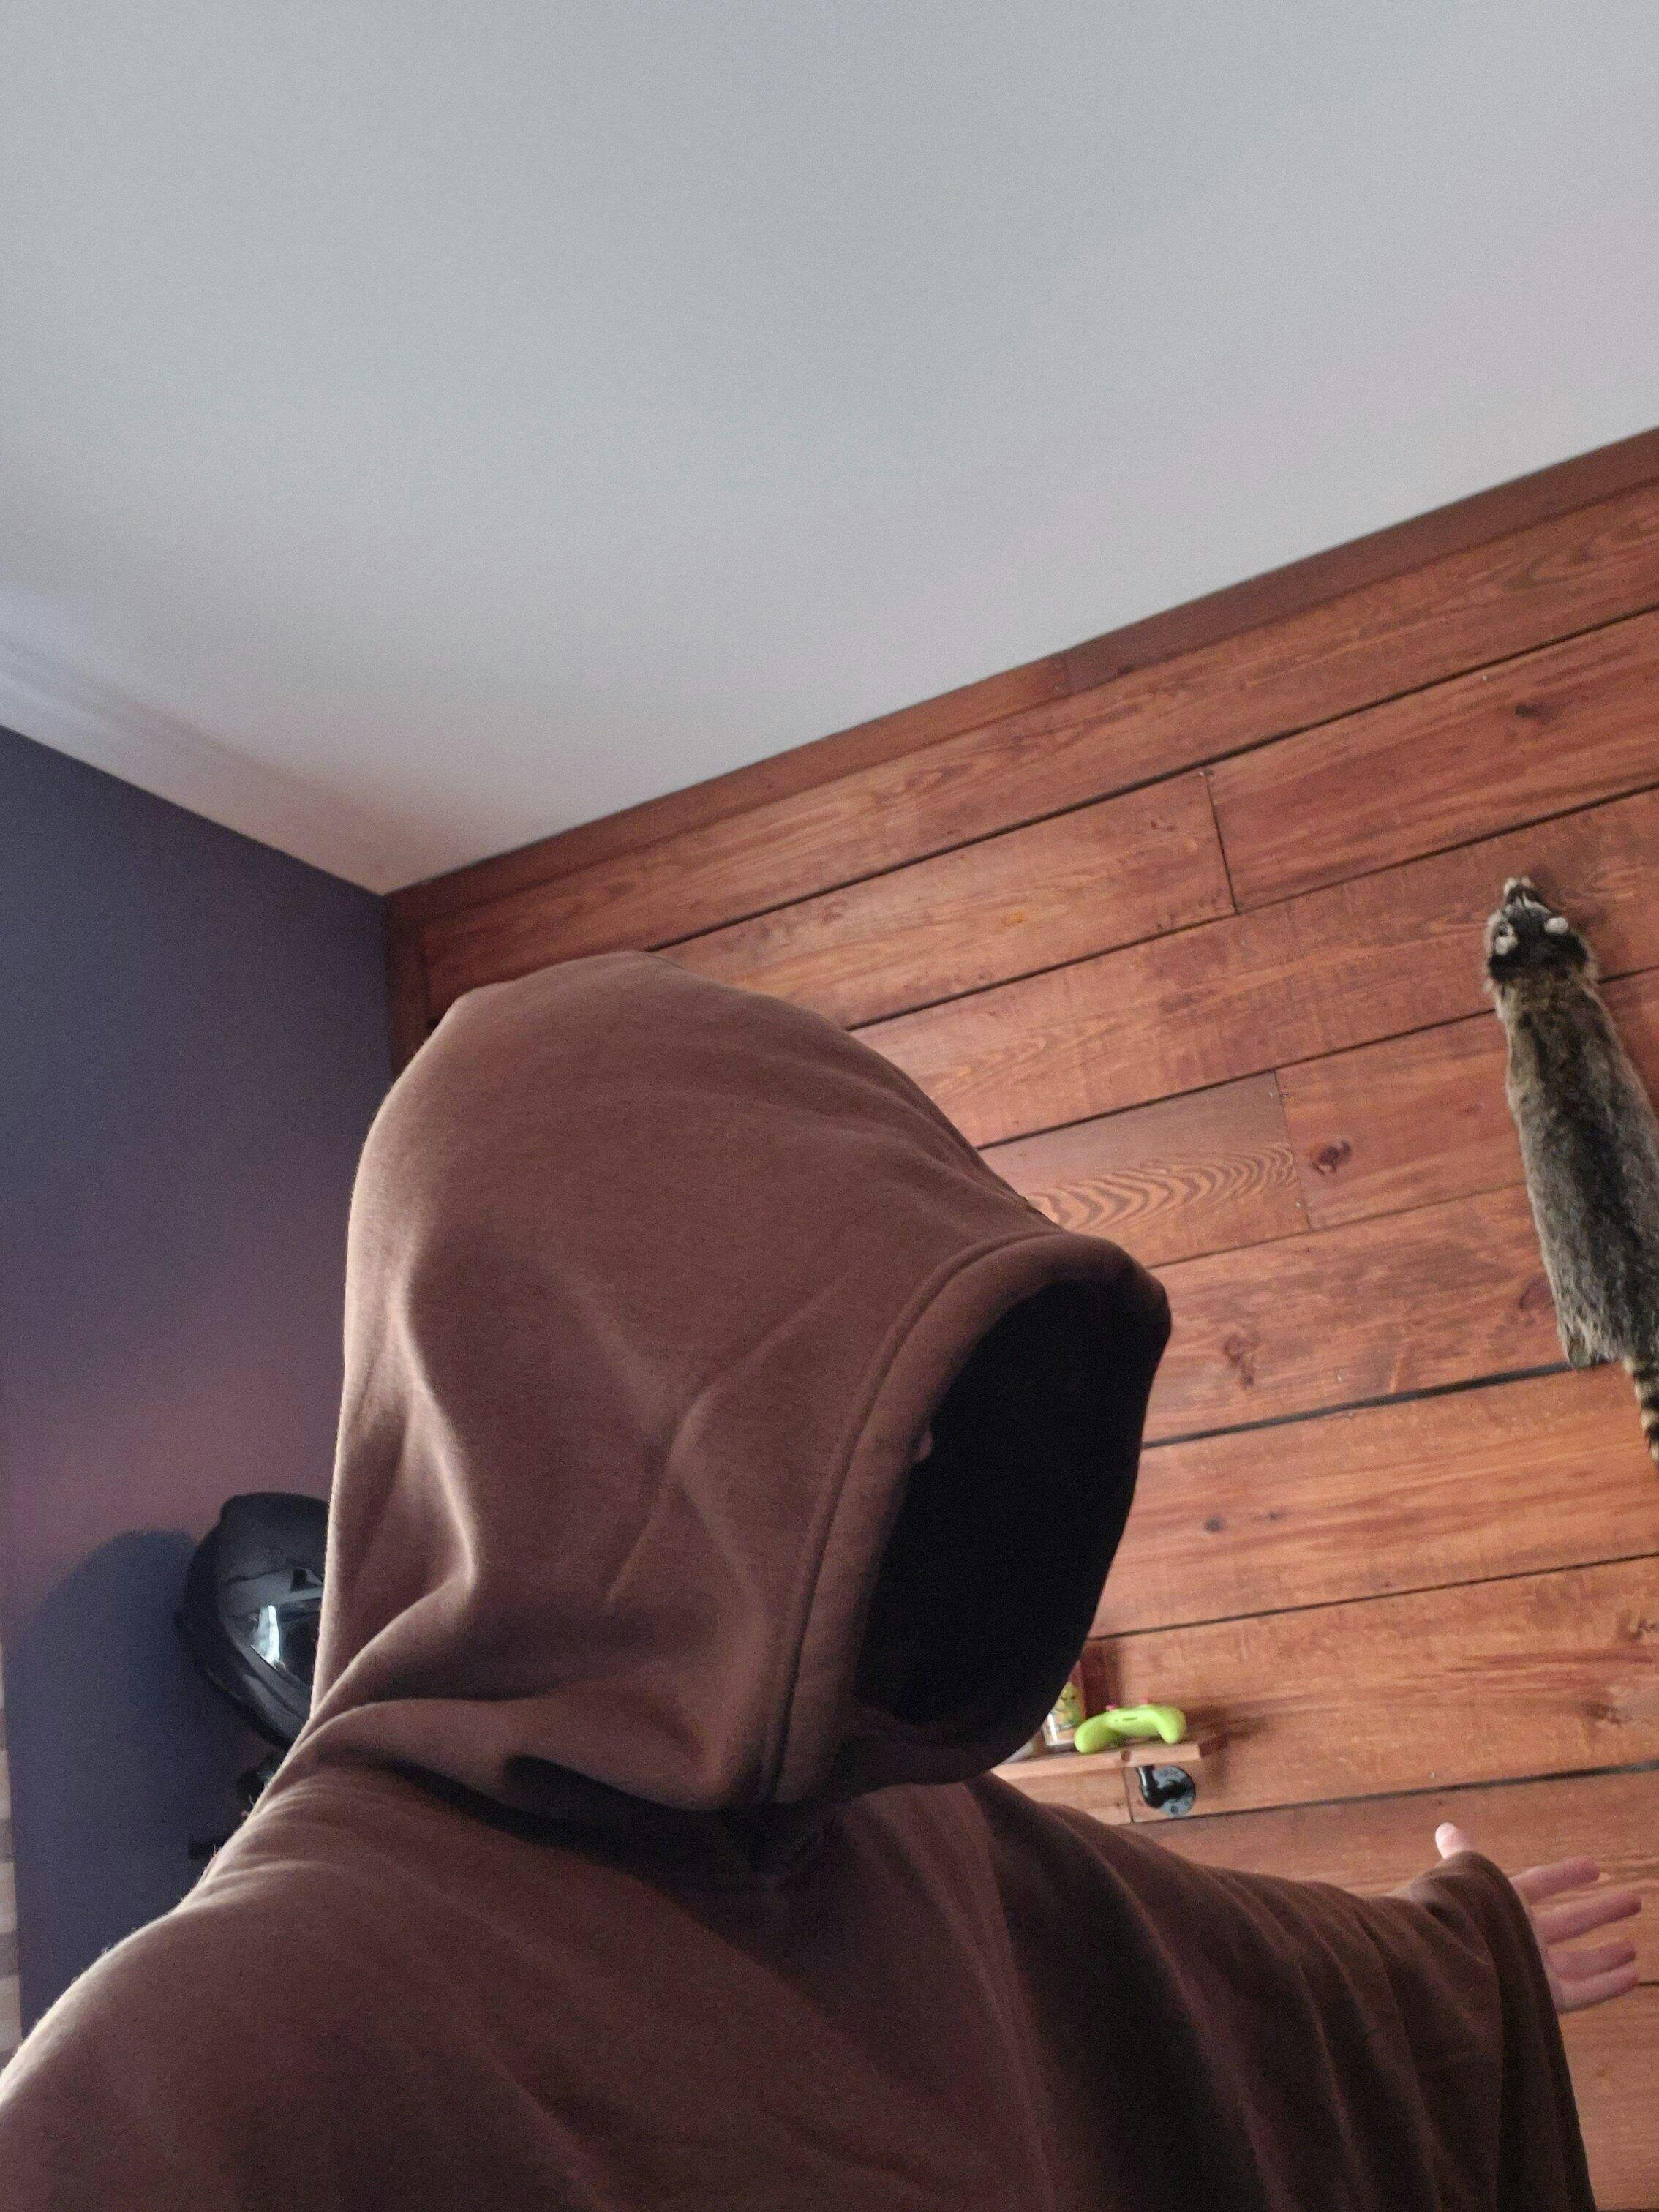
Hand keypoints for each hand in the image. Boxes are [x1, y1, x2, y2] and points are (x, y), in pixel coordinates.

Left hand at [1436, 1822, 1641, 2014]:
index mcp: (1502, 1905)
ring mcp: (1533, 1968)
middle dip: (1599, 1911)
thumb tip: (1447, 1827)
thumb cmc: (1457, 1917)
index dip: (1566, 1875)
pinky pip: (1583, 1991)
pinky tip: (1633, 1976)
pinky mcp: (1544, 1998)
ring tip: (1633, 1947)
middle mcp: (1520, 1937)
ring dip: (1607, 1954)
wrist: (1449, 1968)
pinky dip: (1608, 1985)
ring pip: (1579, 1960)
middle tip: (1633, 1899)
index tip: (1596, 1867)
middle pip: (1569, 1921)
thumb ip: (1462, 1855)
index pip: (1540, 1884)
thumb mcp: (1462, 1877)